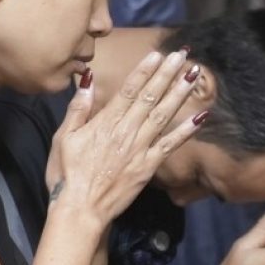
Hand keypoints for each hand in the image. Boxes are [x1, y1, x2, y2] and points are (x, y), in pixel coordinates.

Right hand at [45, 51, 205, 227]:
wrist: (80, 209)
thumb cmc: (66, 174)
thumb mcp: (63, 136)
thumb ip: (79, 107)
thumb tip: (88, 78)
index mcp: (104, 123)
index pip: (128, 90)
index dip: (145, 71)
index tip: (158, 54)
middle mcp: (126, 132)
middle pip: (149, 97)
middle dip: (167, 74)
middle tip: (182, 55)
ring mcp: (140, 149)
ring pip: (163, 115)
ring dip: (179, 93)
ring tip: (194, 75)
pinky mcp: (149, 167)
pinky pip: (171, 145)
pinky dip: (187, 130)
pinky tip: (201, 116)